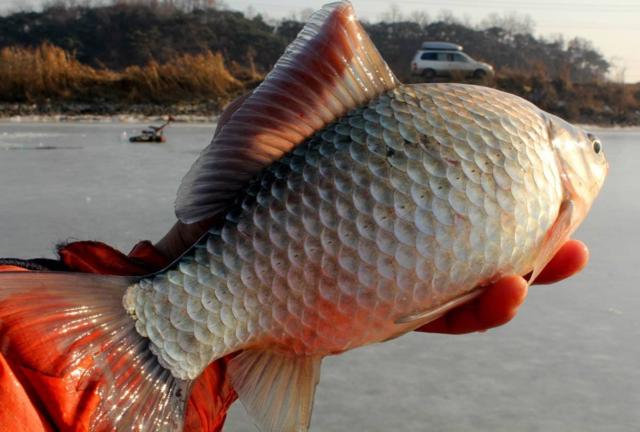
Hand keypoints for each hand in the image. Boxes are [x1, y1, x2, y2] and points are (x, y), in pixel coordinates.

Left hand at [156, 94, 590, 337]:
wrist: (204, 271)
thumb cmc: (230, 188)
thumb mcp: (268, 124)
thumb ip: (311, 79)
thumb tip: (343, 17)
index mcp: (383, 173)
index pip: (457, 166)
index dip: (504, 167)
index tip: (545, 162)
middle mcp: (392, 218)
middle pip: (477, 222)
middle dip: (533, 226)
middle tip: (576, 225)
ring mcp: (389, 265)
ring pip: (470, 270)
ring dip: (526, 269)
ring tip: (563, 259)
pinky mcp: (379, 310)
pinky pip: (439, 312)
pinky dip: (477, 309)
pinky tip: (507, 293)